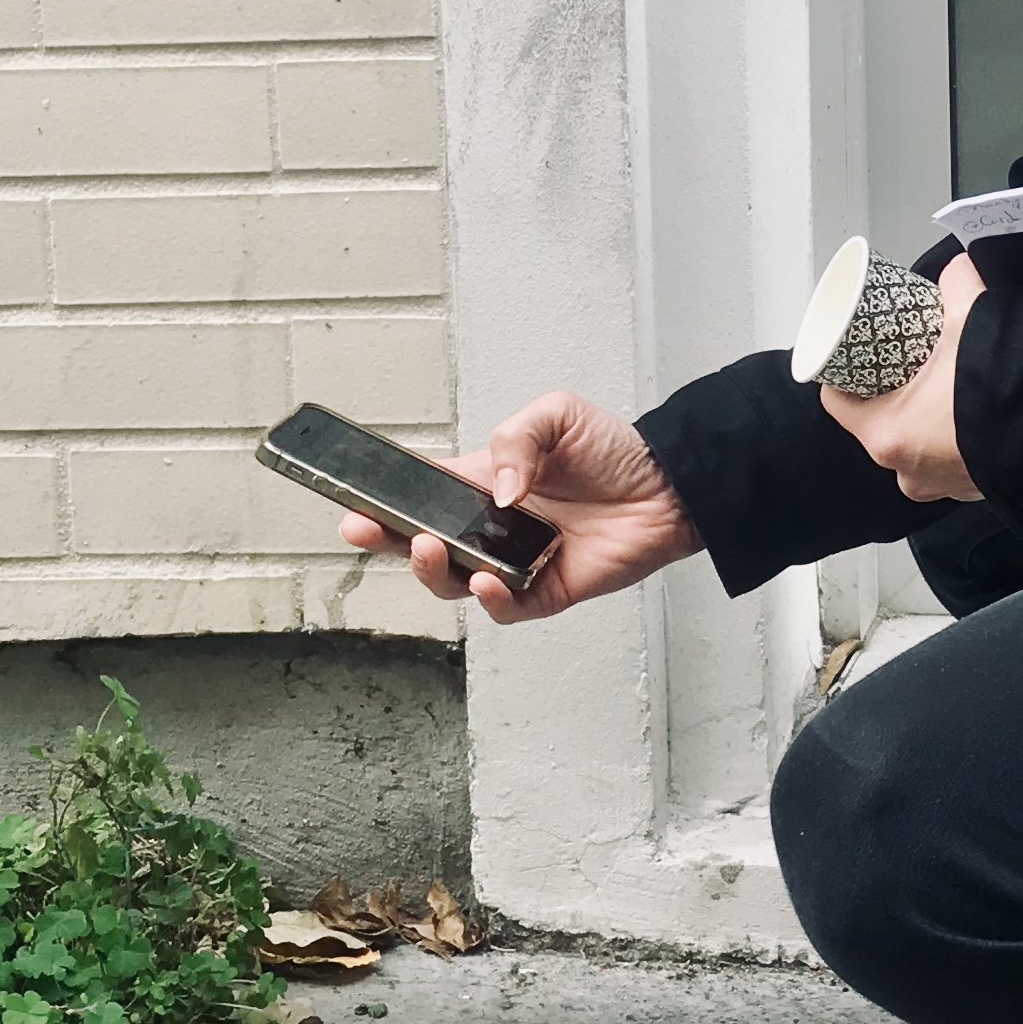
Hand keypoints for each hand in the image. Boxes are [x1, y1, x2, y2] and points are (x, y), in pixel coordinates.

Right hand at [333, 390, 699, 625]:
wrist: (671, 483)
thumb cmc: (614, 450)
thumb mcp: (555, 416)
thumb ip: (515, 439)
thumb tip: (496, 490)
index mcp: (481, 483)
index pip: (420, 495)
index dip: (383, 500)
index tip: (351, 499)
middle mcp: (491, 528)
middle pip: (423, 544)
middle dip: (386, 540)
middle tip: (364, 527)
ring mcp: (516, 562)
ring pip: (455, 582)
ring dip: (433, 571)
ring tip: (430, 549)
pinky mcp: (547, 591)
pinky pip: (508, 607)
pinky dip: (492, 598)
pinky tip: (488, 581)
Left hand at [820, 252, 984, 500]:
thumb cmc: (1002, 383)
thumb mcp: (971, 315)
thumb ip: (956, 282)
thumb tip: (956, 267)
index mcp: (887, 434)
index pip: (838, 401)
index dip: (843, 371)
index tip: (855, 352)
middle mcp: (907, 471)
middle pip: (878, 421)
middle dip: (889, 390)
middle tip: (907, 359)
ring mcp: (942, 486)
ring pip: (915, 442)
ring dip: (923, 415)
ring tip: (942, 383)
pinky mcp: (974, 489)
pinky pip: (951, 458)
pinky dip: (954, 435)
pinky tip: (970, 411)